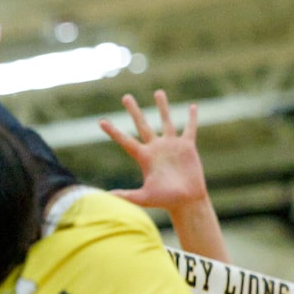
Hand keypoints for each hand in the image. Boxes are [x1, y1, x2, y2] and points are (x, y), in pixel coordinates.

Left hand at [99, 89, 207, 210]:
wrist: (186, 201)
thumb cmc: (164, 201)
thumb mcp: (143, 198)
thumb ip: (125, 196)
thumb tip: (105, 198)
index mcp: (144, 157)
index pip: (125, 141)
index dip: (113, 131)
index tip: (101, 121)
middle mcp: (156, 148)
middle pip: (142, 124)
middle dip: (134, 111)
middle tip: (125, 96)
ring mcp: (171, 146)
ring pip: (166, 121)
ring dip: (162, 107)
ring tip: (158, 92)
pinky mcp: (187, 147)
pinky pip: (189, 129)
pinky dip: (192, 118)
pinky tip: (192, 106)